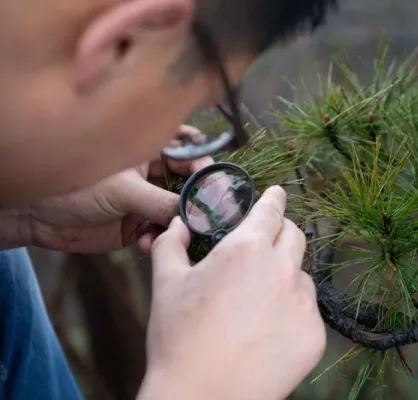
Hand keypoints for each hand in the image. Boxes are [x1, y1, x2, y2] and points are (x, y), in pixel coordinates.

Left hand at [17, 125, 211, 253]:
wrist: (38, 217)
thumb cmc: (74, 188)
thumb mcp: (123, 191)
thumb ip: (161, 202)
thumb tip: (197, 213)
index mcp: (148, 151)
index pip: (189, 155)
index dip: (204, 169)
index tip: (214, 188)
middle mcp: (152, 174)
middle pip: (189, 185)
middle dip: (196, 201)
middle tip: (202, 217)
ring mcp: (147, 200)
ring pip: (178, 211)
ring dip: (177, 224)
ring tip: (170, 233)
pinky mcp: (138, 225)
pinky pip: (161, 232)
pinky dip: (159, 239)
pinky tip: (144, 243)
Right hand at [138, 186, 325, 399]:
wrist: (204, 397)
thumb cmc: (179, 339)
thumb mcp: (166, 284)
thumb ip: (171, 244)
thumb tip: (177, 224)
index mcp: (246, 249)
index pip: (271, 209)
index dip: (274, 198)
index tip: (277, 193)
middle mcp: (282, 269)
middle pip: (294, 235)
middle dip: (281, 233)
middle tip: (263, 247)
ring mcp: (303, 303)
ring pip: (302, 275)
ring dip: (285, 277)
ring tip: (257, 302)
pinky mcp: (315, 334)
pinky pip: (308, 311)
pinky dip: (292, 312)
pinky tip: (266, 331)